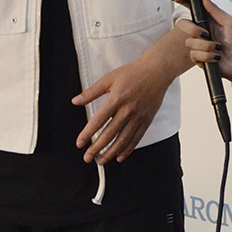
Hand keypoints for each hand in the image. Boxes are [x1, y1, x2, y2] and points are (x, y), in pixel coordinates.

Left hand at [72, 46, 176, 163]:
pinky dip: (127, 150)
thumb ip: (91, 92)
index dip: (87, 134)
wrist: (157, 71)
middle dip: (97, 148)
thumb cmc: (132, 73)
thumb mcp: (109, 78)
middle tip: (87, 158)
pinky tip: (119, 157)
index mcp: (116, 98)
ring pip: (123, 140)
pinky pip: (136, 138)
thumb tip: (75, 101)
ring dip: (110, 152)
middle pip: (110, 134)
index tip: (79, 143)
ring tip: (101, 161)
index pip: (98, 120)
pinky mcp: (147, 120)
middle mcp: (128, 109)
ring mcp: (139, 116)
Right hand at [175, 0, 231, 89]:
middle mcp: (201, 31)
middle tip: (206, 34)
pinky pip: (194, 55)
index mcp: (208, 21)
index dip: (183, 2)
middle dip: (194, 29)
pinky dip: (208, 56)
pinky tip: (216, 57)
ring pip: (189, 42)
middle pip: (183, 25)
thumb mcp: (229, 22)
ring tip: (218, 48)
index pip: (192, 9)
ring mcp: (198, 45)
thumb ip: (215, 10)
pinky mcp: (198, 58)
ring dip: (206, 46)